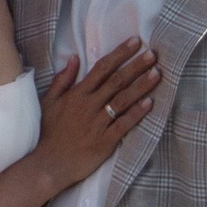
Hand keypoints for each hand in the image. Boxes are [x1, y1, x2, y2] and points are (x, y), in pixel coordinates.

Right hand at [35, 36, 158, 187]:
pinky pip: (124, 124)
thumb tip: (74, 58)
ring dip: (141, 86)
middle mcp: (89, 106)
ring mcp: (98, 123)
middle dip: (136, 66)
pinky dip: (137, 113)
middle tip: (153, 54)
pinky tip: (150, 103)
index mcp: (77, 94)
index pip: (102, 68)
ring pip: (123, 100)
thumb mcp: (49, 102)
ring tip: (157, 73)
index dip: (120, 54)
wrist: (49, 164)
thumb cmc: (49, 133)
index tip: (135, 42)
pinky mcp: (105, 141)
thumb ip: (62, 80)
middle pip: (117, 81)